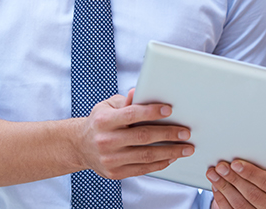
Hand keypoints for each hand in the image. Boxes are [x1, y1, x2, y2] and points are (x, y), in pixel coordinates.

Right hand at [76, 89, 193, 179]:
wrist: (80, 146)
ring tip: (185, 148)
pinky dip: (159, 163)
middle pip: (143, 137)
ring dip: (170, 152)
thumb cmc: (99, 122)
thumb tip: (140, 92)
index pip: (132, 114)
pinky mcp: (115, 173)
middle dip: (168, 134)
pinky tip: (171, 158)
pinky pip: (142, 169)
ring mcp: (110, 159)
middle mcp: (106, 140)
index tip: (170, 110)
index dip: (152, 111)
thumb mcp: (107, 106)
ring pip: (146, 155)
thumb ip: (126, 101)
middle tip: (186, 132)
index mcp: (104, 121)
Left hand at [207, 159, 265, 208]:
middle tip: (221, 166)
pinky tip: (216, 186)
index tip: (236, 163)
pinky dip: (221, 197)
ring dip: (224, 187)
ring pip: (240, 204)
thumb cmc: (265, 185)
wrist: (261, 202)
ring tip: (214, 174)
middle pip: (253, 194)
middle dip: (234, 178)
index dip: (251, 173)